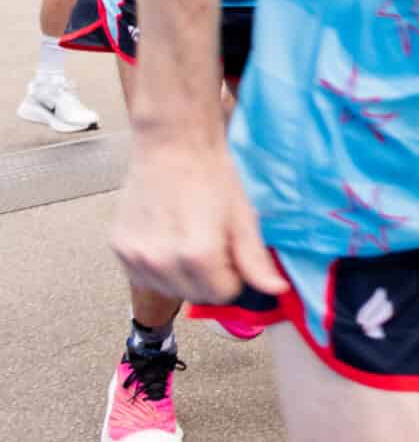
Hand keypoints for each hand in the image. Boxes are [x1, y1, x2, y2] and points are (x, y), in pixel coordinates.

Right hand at [111, 140, 287, 304]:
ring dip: (183, 275)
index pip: (223, 295)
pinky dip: (159, 267)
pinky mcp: (119, 249)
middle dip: (211, 278)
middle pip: (196, 296)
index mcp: (198, 254)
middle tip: (213, 244)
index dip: (234, 276)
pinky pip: (145, 277)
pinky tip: (167, 240)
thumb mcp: (243, 217)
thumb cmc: (211, 175)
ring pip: (169, 290)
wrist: (173, 145)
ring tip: (188, 239)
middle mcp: (161, 261)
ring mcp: (135, 257)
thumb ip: (255, 260)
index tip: (232, 254)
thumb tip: (275, 289)